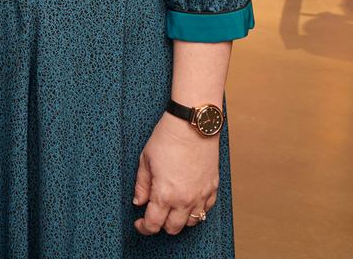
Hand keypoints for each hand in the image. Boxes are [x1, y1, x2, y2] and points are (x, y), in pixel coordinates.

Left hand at [132, 113, 218, 235]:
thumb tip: (139, 202)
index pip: (153, 224)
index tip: (139, 223)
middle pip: (172, 229)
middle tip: (155, 213)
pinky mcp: (213, 187)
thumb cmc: (168, 138)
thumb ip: (141, 185)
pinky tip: (189, 200)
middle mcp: (184, 200)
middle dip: (161, 224)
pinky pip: (206, 209)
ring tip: (172, 206)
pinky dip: (197, 209)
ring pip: (191, 222)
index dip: (143, 227)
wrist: (193, 124)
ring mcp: (201, 195)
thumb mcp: (146, 160)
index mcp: (164, 194)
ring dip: (180, 219)